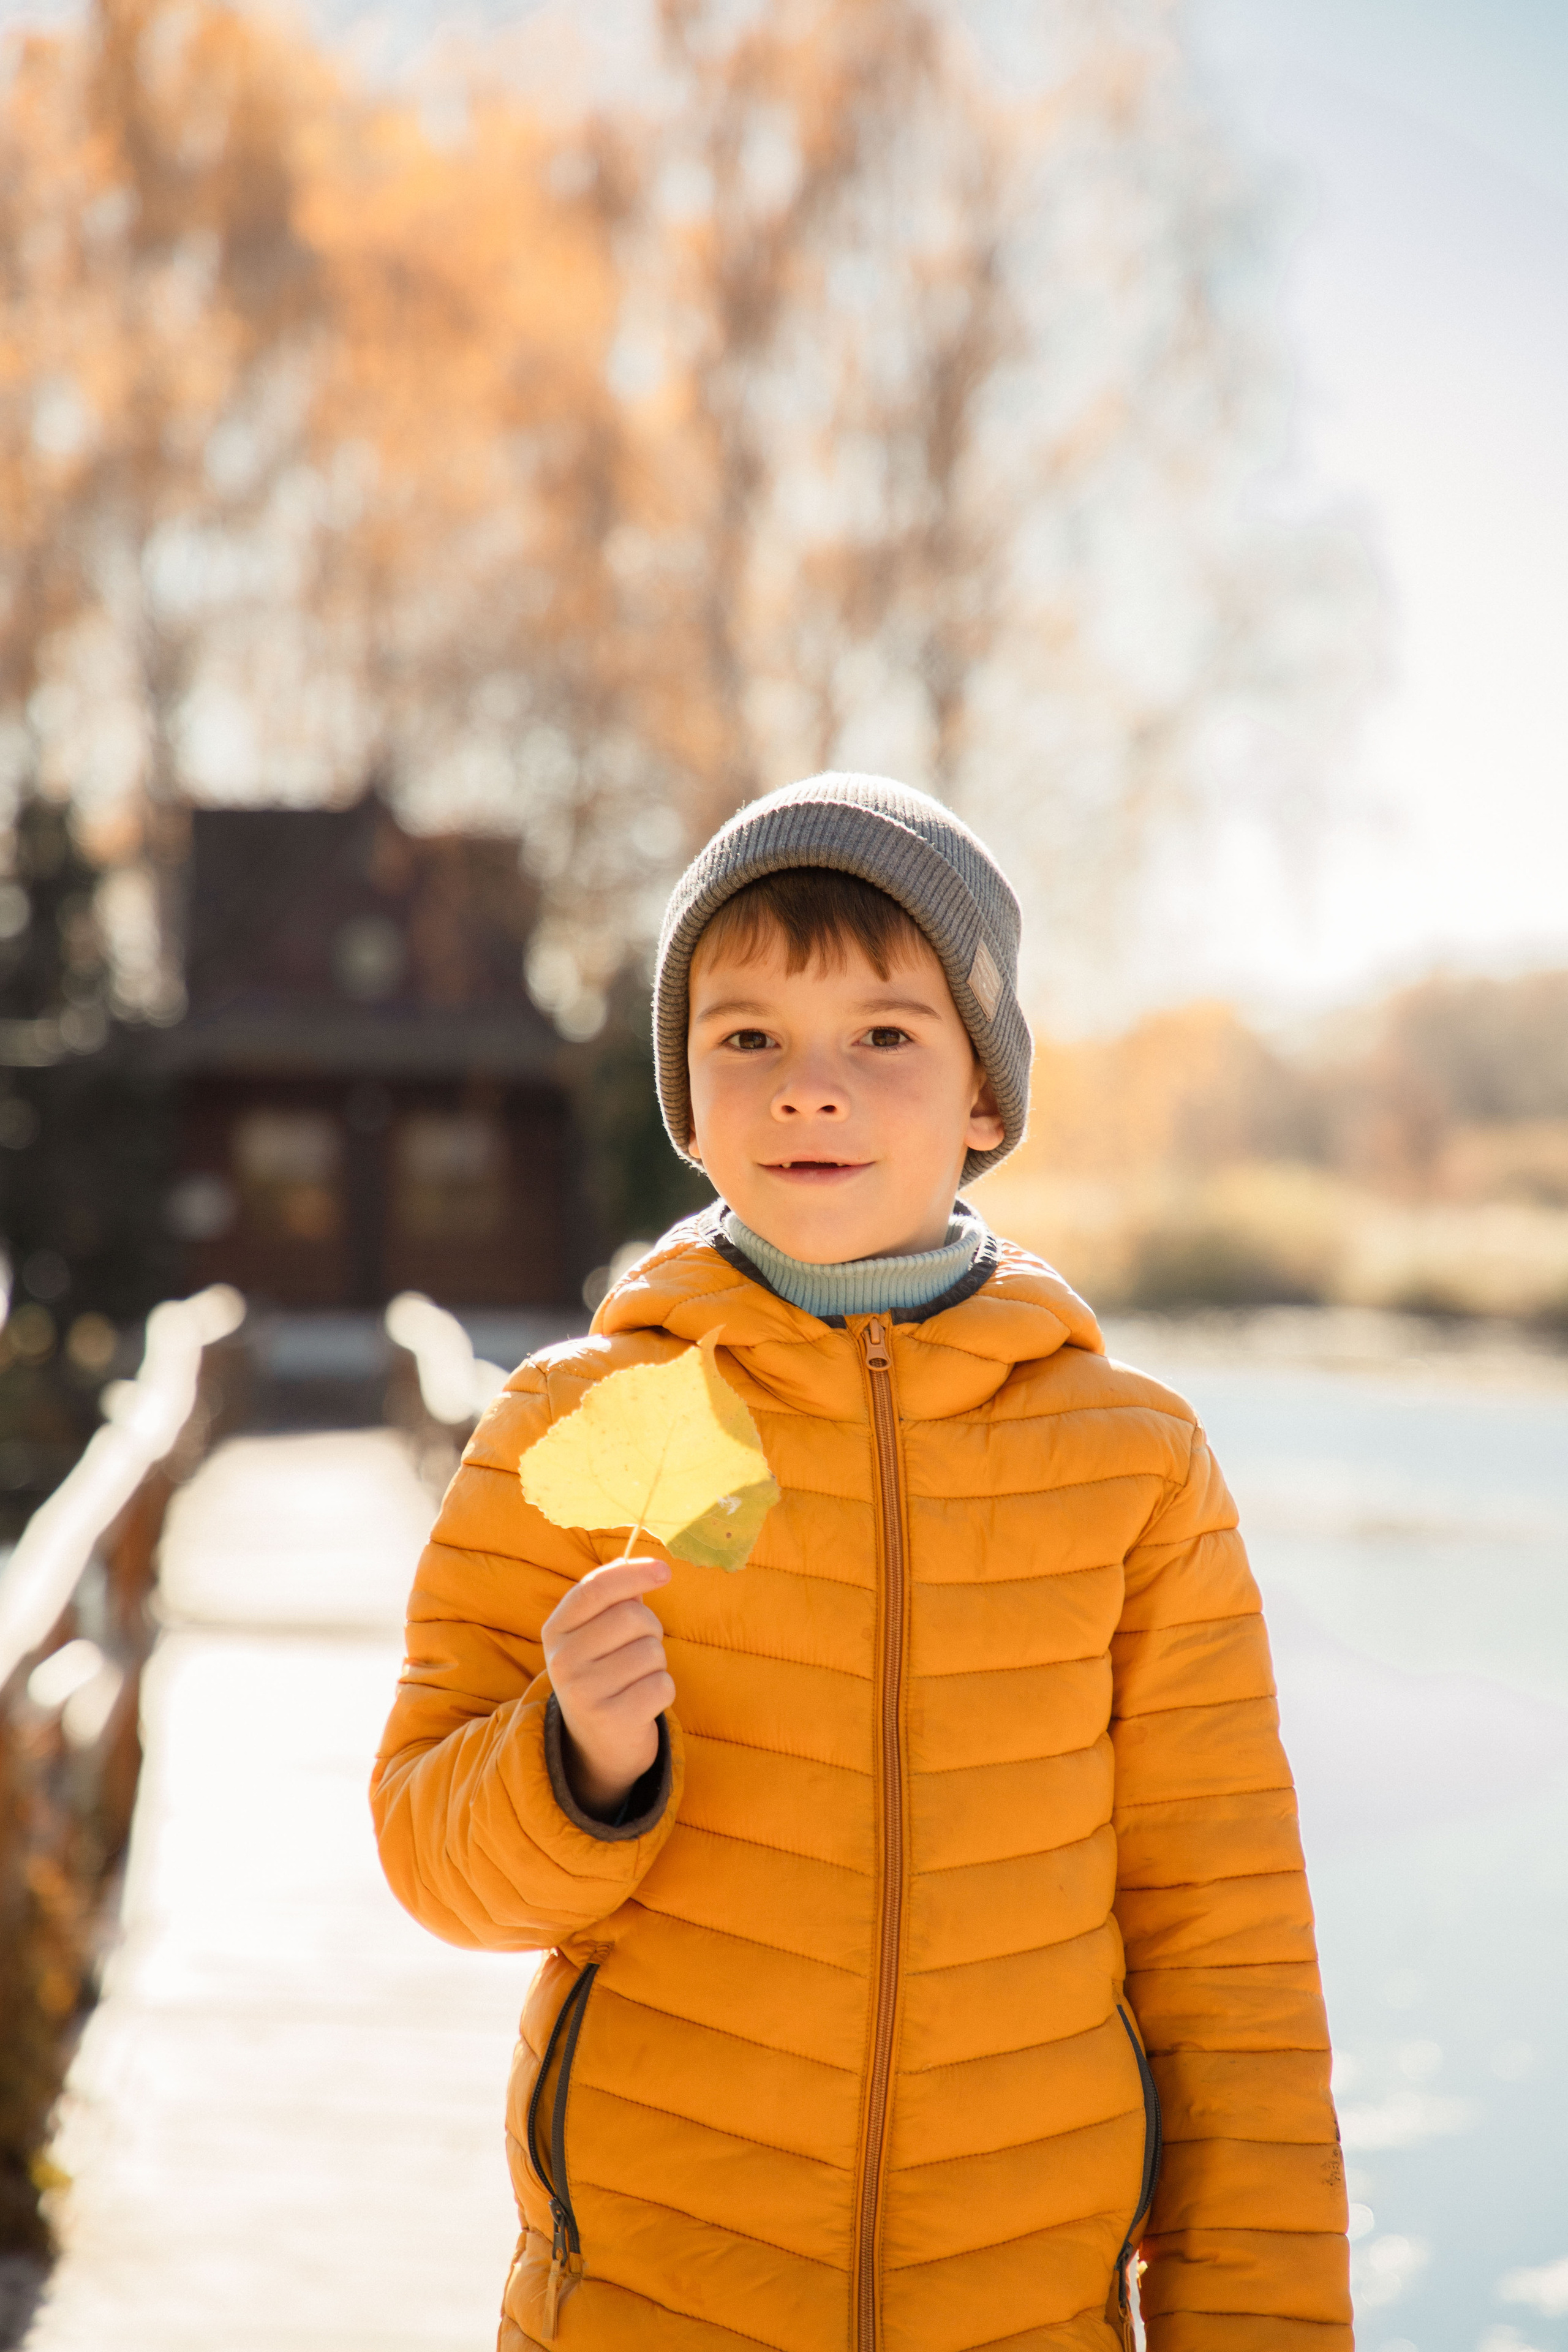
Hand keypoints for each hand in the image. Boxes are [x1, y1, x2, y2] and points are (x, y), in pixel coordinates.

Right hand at [541, 1556, 674, 1819]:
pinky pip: (662, 1685)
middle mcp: (563, 1661)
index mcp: (556, 1631)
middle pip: (632, 1617)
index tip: (664, 1570)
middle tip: (640, 1650)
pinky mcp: (612, 1720)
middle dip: (650, 1629)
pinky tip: (642, 1704)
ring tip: (635, 1681)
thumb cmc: (605, 1674)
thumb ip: (616, 1600)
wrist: (596, 1746)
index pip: (595, 1589)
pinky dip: (663, 1692)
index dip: (632, 1574)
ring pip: (652, 1652)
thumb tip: (645, 1568)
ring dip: (656, 1664)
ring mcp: (584, 1693)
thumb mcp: (598, 1636)